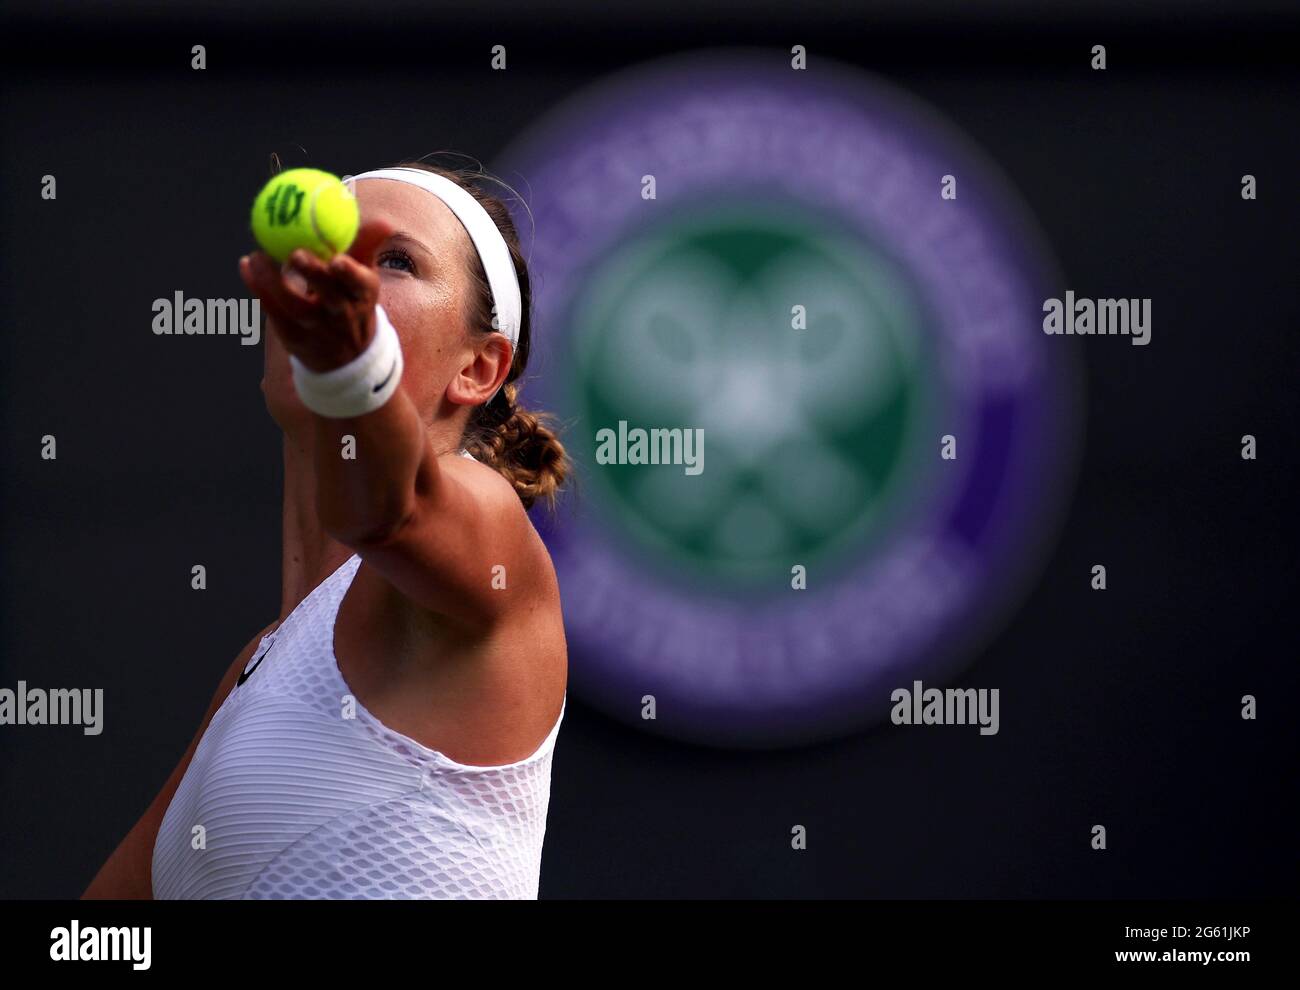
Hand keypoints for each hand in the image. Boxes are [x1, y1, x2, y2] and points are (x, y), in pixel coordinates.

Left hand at [239, 218, 394, 371]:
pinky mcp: (293, 336)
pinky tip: (247, 266)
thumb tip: (385, 223)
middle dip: (313, 275)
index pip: (361, 285)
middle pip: (329, 296)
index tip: (337, 260)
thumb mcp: (364, 279)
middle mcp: (343, 315)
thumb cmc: (352, 302)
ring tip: (258, 256)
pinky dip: (257, 286)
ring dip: (273, 280)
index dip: (350, 274)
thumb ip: (367, 246)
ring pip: (294, 305)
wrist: (346, 358)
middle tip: (296, 254)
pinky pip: (272, 309)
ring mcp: (317, 329)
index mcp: (363, 296)